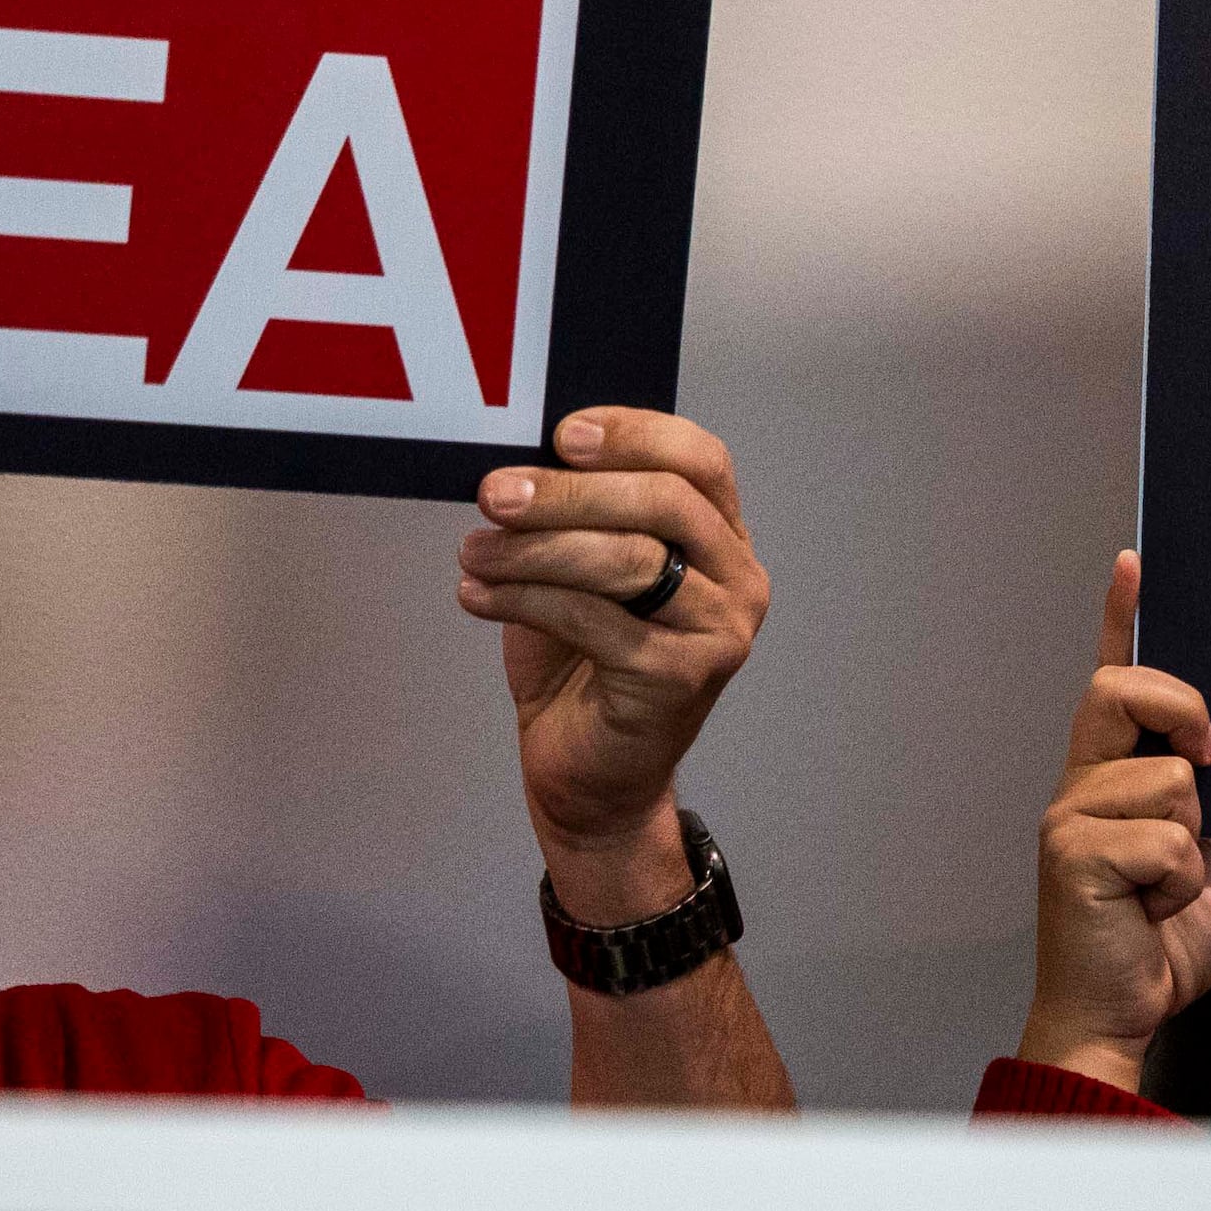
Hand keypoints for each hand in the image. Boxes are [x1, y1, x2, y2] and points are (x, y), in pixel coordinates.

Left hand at [462, 408, 767, 910]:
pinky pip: (596, 621)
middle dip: (570, 491)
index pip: (701, 461)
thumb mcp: (584, 573)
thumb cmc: (584, 667)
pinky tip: (477, 593)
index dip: (636, 433)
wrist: (590, 777)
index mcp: (722, 538)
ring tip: (474, 550)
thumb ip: (579, 518)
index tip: (563, 433)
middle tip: (496, 492)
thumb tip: (519, 459)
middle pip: (665, 503)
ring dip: (535, 548)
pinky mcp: (680, 680)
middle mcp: (737, 580)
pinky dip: (526, 600)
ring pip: (628, 560)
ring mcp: (718, 632)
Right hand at [1012, 555, 1210, 1091]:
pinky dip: (1178, 881)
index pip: (1118, 679)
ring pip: (1167, 778)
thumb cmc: (1160, 945)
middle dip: (1179, 709)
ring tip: (1167, 883)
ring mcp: (1071, 814)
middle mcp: (1088, 780)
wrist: (1115, 1018)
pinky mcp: (1069, 853)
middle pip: (1122, 688)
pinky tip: (1151, 907)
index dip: (1125, 619)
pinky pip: (1164, 839)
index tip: (1136, 562)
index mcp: (1120, 773)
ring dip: (1191, 839)